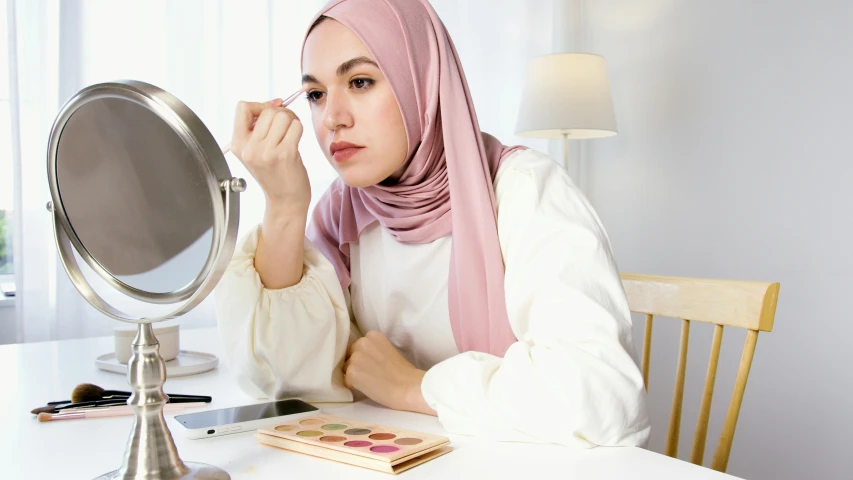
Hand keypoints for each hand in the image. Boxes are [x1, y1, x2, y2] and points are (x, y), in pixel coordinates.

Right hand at [231, 99, 310, 216]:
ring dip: (292, 122)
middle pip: (267, 111)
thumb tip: (276, 102)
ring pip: (283, 116)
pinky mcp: (285, 154)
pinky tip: (296, 142)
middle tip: (285, 128)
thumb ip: (260, 127)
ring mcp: (266, 152)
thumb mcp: (257, 151)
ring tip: (291, 136)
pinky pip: (296, 126)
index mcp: (237, 144)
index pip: (242, 107)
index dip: (259, 106)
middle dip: (281, 114)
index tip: (269, 116)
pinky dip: (299, 129)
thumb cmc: (275, 174)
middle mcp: (249, 148)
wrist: (285, 202)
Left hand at [343, 331, 436, 415]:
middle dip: (357, 365)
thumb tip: (359, 358)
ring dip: (355, 376)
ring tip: (371, 381)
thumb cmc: (402, 372)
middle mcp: (362, 342)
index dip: (363, 358)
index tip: (374, 365)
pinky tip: (368, 387)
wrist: (409, 387)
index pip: (357, 346)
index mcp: (372, 335)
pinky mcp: (352, 372)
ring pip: (346, 368)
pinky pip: (346, 381)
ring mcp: (356, 357)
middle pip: (349, 356)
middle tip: (372, 375)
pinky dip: (354, 386)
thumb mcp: (387, 351)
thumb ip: (372, 350)